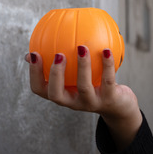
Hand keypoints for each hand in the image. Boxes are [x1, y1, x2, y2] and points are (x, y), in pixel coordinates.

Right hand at [25, 46, 141, 149]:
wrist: (118, 106)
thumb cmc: (93, 86)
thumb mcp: (76, 78)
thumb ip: (61, 65)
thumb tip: (35, 49)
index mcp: (62, 95)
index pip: (40, 89)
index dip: (34, 74)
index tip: (33, 54)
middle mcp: (74, 103)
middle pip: (57, 94)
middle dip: (55, 75)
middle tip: (58, 54)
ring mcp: (91, 103)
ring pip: (84, 86)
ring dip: (82, 66)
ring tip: (82, 47)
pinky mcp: (109, 99)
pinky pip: (108, 80)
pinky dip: (107, 64)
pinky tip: (106, 50)